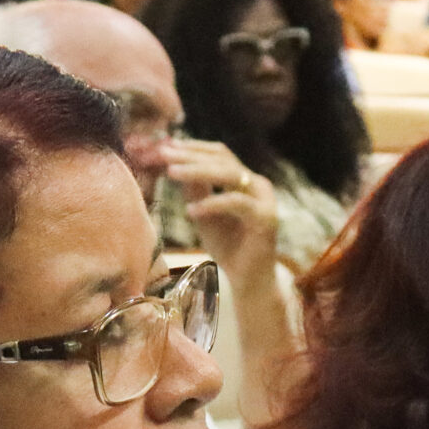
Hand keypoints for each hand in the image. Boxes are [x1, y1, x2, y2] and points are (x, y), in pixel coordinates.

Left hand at [165, 139, 282, 285]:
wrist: (249, 281)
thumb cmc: (228, 247)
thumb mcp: (204, 213)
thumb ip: (195, 190)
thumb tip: (173, 163)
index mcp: (244, 179)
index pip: (218, 154)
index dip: (191, 148)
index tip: (162, 147)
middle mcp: (257, 184)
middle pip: (223, 158)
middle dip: (190, 155)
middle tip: (163, 154)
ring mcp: (264, 199)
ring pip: (230, 175)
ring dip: (198, 171)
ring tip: (172, 173)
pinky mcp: (266, 218)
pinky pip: (236, 203)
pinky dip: (211, 204)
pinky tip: (190, 211)